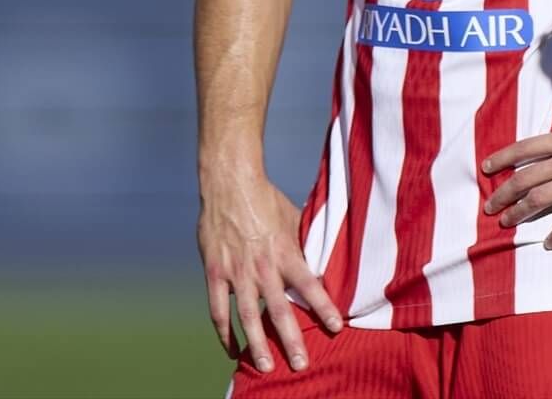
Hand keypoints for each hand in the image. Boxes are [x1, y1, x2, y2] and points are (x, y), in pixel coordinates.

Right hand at [198, 173, 341, 371]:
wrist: (230, 185)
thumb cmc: (267, 200)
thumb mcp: (294, 219)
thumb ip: (306, 243)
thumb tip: (325, 257)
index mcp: (286, 252)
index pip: (310, 286)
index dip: (323, 307)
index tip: (336, 327)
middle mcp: (263, 267)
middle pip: (279, 311)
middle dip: (291, 339)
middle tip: (301, 364)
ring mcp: (237, 273)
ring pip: (248, 317)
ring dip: (257, 344)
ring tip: (266, 366)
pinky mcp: (215, 274)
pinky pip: (219, 311)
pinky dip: (225, 333)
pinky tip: (232, 350)